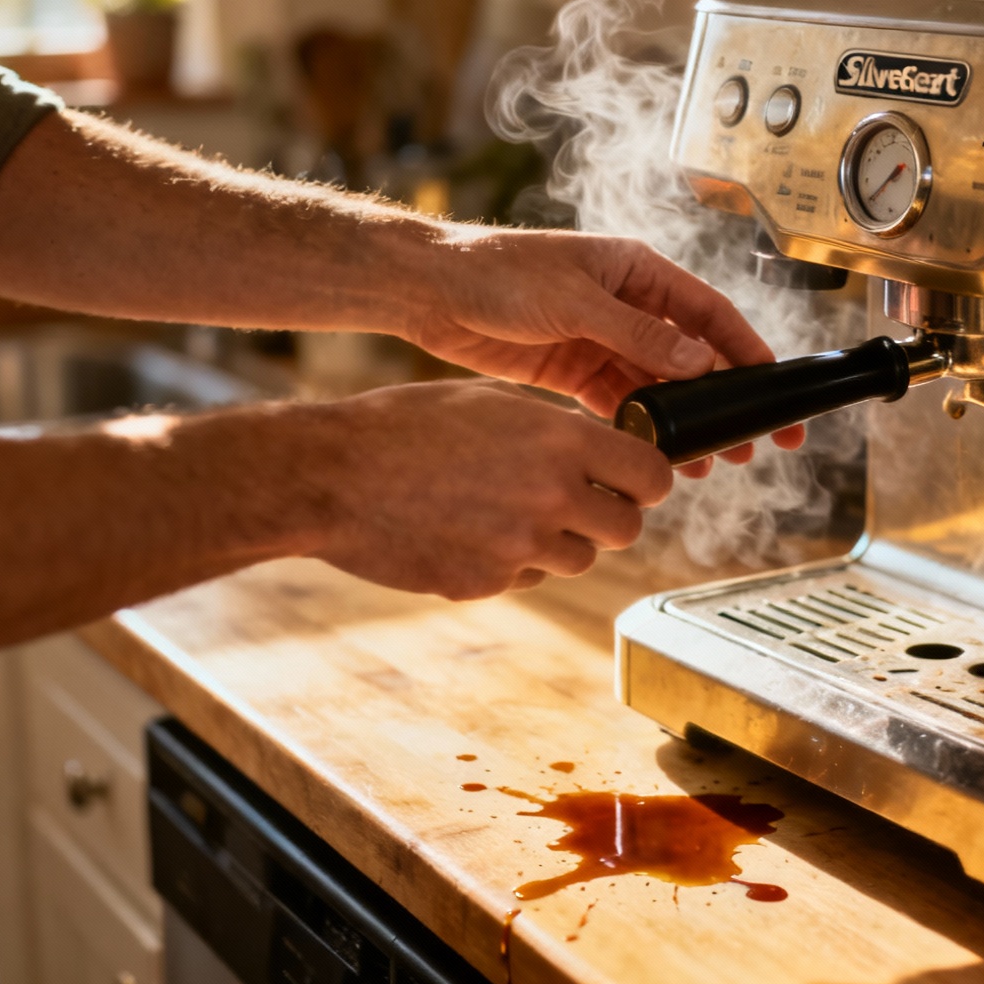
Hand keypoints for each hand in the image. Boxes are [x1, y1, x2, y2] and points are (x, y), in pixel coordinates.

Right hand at [307, 381, 672, 596]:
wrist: (331, 478)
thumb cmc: (403, 426)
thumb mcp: (490, 399)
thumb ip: (556, 426)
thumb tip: (604, 445)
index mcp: (559, 442)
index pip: (652, 476)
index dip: (646, 479)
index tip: (633, 478)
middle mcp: (550, 498)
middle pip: (627, 528)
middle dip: (610, 515)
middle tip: (578, 498)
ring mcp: (519, 548)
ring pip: (581, 558)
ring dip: (562, 540)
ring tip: (511, 508)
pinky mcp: (487, 583)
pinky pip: (530, 577)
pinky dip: (516, 560)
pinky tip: (474, 529)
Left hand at [401, 227, 805, 475]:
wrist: (429, 292)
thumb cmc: (497, 272)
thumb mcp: (575, 301)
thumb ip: (637, 334)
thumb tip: (700, 361)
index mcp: (636, 271)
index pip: (709, 314)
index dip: (746, 350)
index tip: (775, 387)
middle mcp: (626, 305)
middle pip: (691, 357)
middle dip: (724, 400)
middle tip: (753, 442)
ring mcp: (601, 340)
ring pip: (659, 388)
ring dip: (685, 423)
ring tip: (710, 461)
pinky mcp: (574, 371)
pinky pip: (621, 404)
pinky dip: (642, 429)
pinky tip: (661, 455)